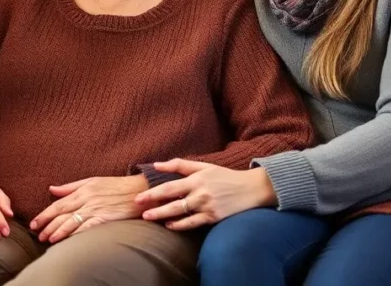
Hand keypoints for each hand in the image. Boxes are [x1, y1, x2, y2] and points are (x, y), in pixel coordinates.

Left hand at [30, 175, 147, 243]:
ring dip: (58, 231)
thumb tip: (52, 189)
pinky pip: (87, 227)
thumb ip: (70, 187)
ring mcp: (95, 209)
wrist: (138, 191)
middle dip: (47, 224)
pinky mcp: (105, 218)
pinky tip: (67, 240)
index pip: (58, 204)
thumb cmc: (115, 185)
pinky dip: (75, 234)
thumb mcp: (92, 181)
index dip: (45, 214)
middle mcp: (86, 200)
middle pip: (62, 213)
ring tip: (47, 239)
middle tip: (36, 233)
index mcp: (82, 190)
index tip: (34, 222)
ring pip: (71, 221)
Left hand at [134, 159, 275, 230]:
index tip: (139, 197)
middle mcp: (200, 193)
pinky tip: (169, 225)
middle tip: (139, 209)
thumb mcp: (204, 166)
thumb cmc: (225, 176)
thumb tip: (156, 164)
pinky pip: (193, 223)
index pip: (169, 186)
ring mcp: (207, 206)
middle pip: (172, 201)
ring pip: (181, 213)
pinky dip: (180, 225)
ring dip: (163, 216)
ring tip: (149, 218)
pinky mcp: (213, 217)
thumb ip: (180, 165)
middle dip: (154, 205)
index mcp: (196, 179)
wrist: (251, 189)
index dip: (153, 192)